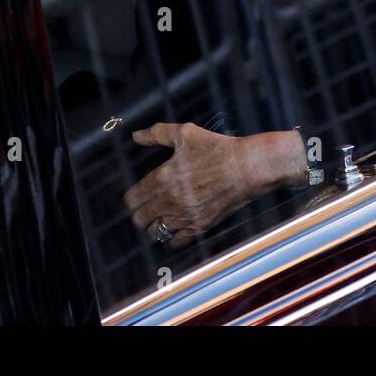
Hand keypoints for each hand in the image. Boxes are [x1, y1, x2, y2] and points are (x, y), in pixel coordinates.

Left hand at [122, 123, 304, 246]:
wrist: (246, 167)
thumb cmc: (217, 148)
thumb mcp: (185, 134)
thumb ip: (157, 134)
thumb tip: (136, 136)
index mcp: (162, 178)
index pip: (133, 199)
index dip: (130, 201)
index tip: (132, 200)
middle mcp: (169, 200)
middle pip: (140, 218)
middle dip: (139, 215)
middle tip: (143, 211)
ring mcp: (185, 216)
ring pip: (156, 232)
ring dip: (154, 226)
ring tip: (157, 221)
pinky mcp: (200, 226)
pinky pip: (177, 241)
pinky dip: (172, 239)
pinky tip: (173, 233)